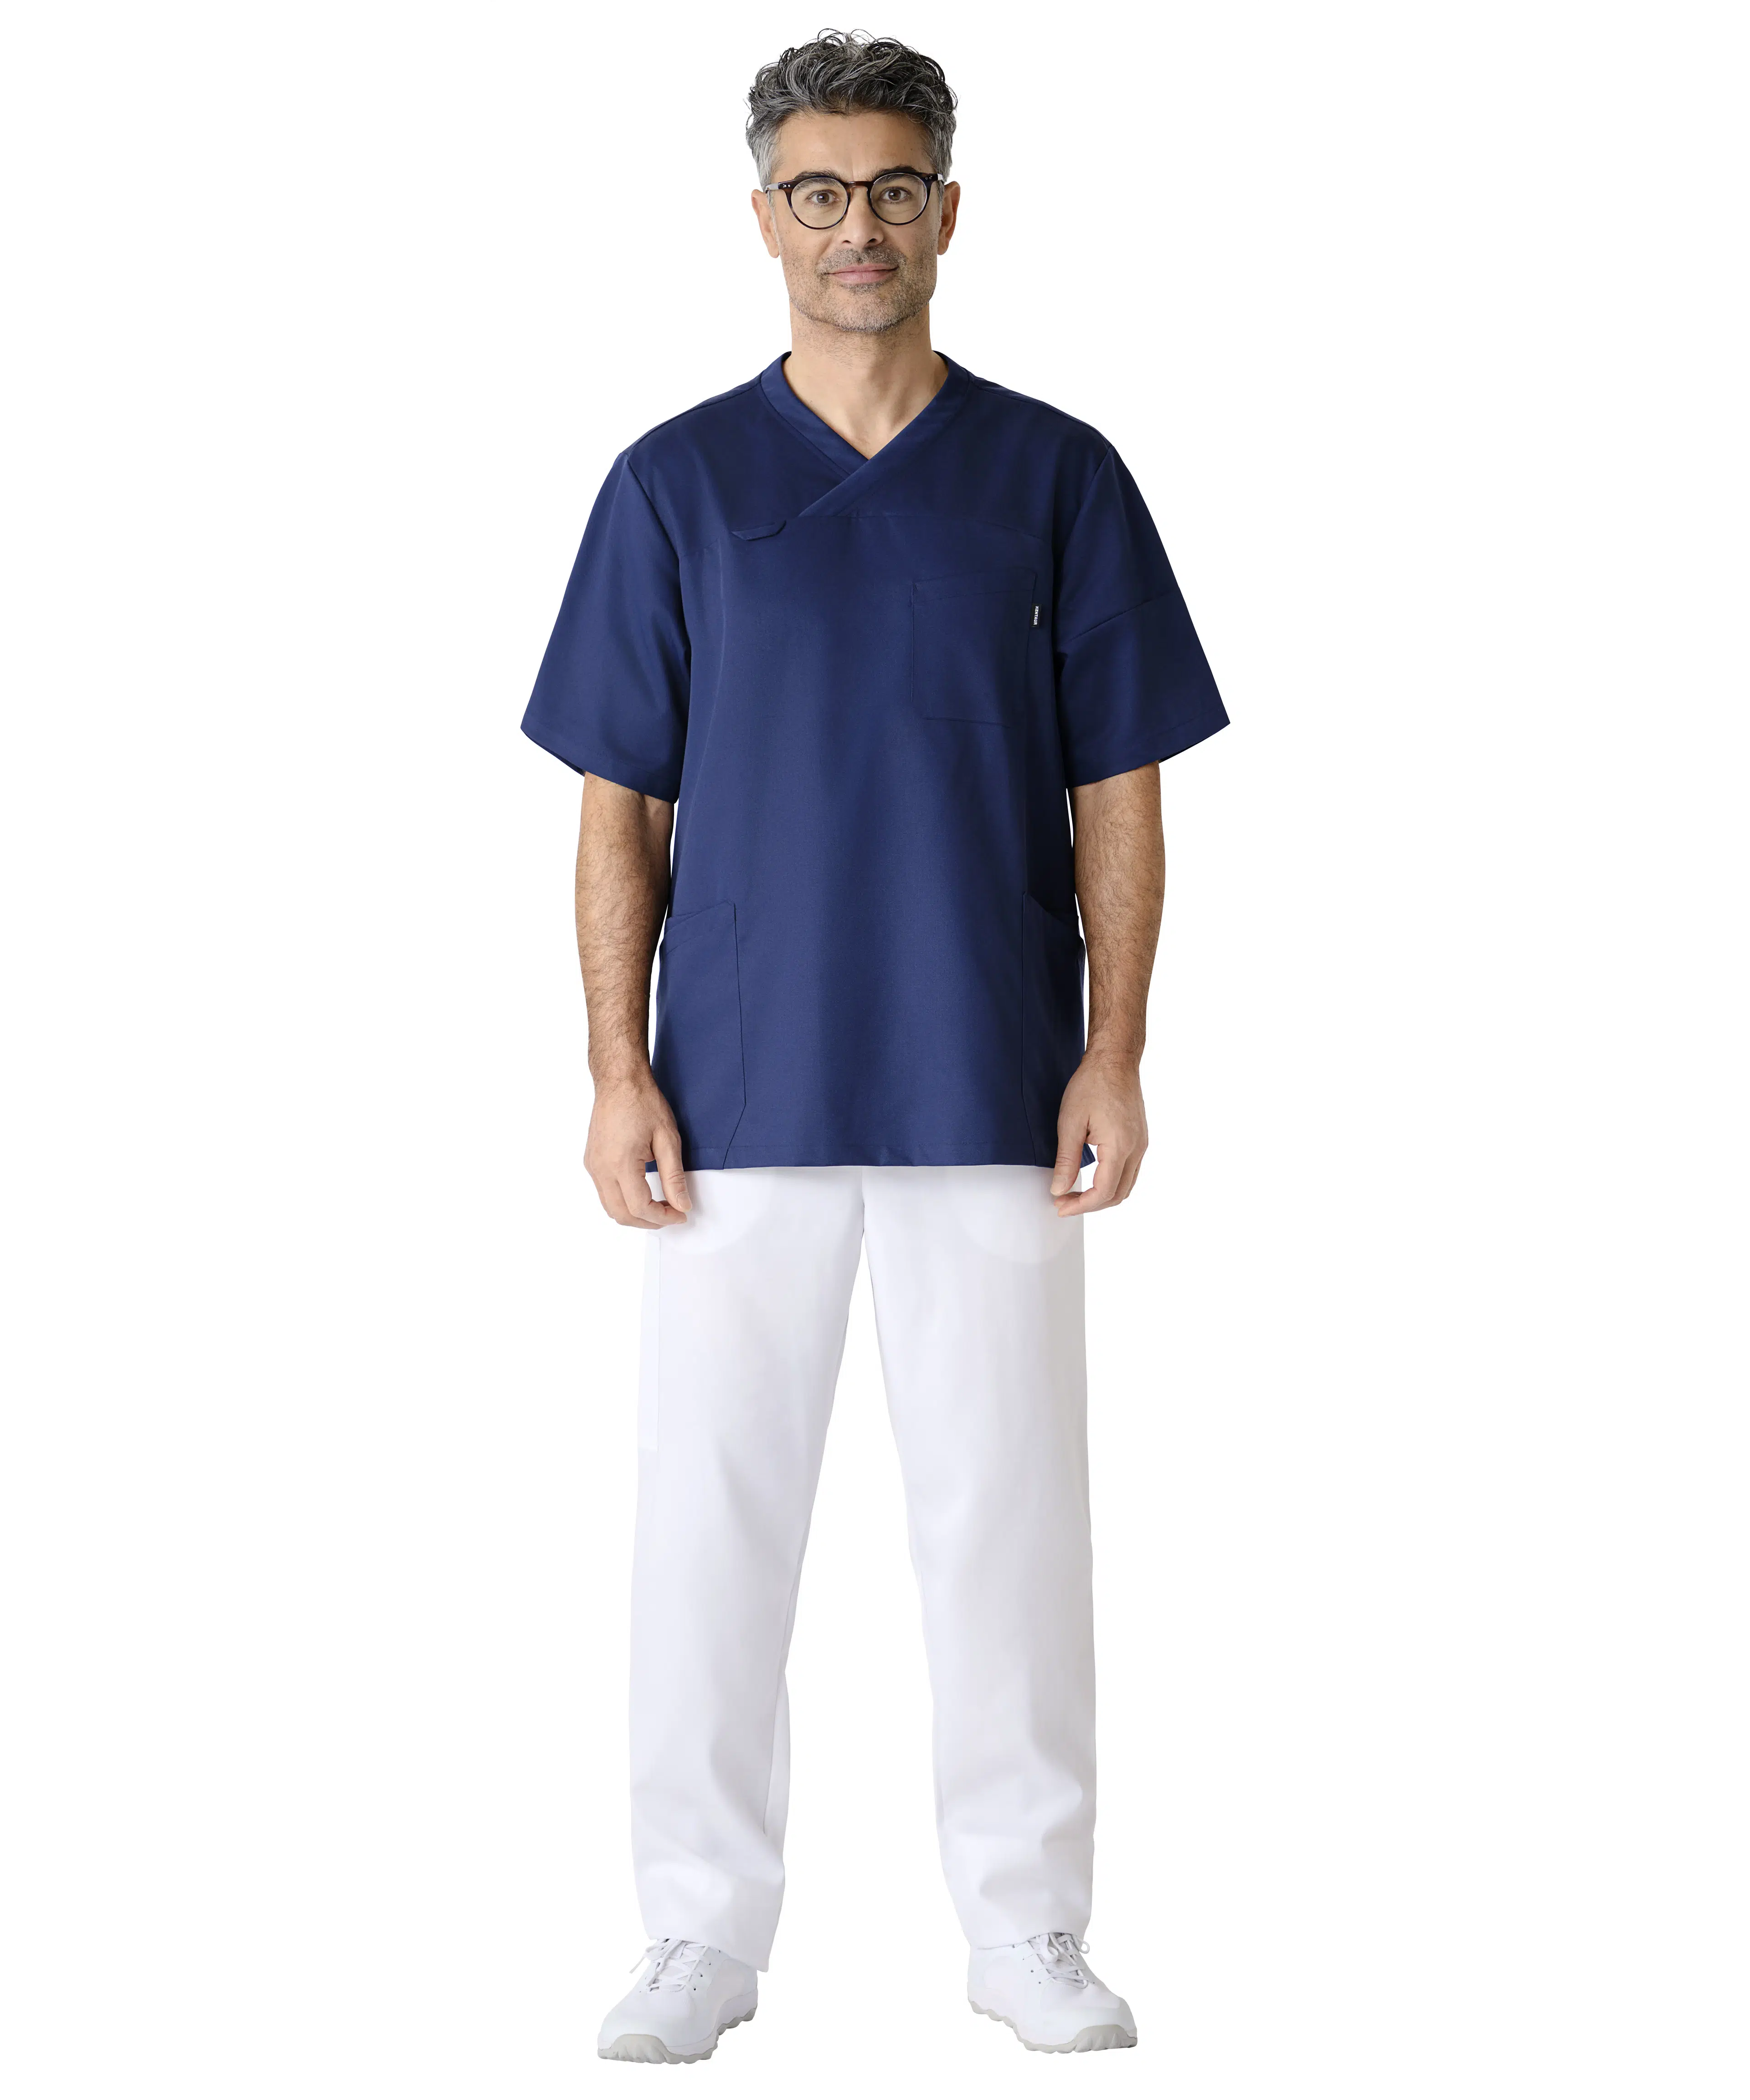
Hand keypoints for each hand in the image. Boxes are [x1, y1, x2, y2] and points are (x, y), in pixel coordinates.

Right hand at [585, 1070, 691, 1227]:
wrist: (619, 1081)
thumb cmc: (642, 1102)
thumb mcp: (668, 1139)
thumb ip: (674, 1177)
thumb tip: (682, 1205)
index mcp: (620, 1163)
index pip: (640, 1207)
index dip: (663, 1218)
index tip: (680, 1215)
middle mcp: (601, 1168)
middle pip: (621, 1214)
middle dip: (648, 1222)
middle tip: (671, 1215)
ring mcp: (593, 1165)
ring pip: (610, 1207)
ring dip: (634, 1214)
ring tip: (659, 1207)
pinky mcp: (591, 1161)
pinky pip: (604, 1193)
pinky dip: (623, 1201)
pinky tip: (642, 1193)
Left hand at [1050, 1050, 1148, 1216]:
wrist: (1115, 1060)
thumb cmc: (1092, 1085)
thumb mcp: (1070, 1123)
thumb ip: (1066, 1160)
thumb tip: (1059, 1189)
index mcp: (1120, 1146)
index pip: (1103, 1192)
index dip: (1081, 1205)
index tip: (1060, 1206)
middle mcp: (1136, 1150)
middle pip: (1117, 1195)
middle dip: (1090, 1205)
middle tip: (1064, 1202)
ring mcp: (1141, 1145)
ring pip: (1126, 1186)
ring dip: (1102, 1196)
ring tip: (1075, 1193)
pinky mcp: (1140, 1139)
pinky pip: (1130, 1172)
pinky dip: (1112, 1182)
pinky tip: (1092, 1177)